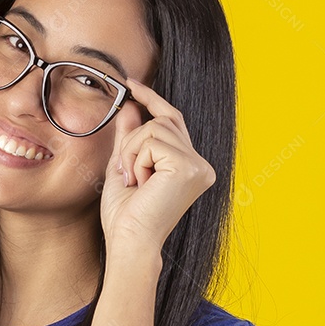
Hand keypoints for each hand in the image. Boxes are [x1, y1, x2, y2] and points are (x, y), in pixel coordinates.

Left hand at [99, 77, 216, 255]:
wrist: (128, 241)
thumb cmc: (125, 215)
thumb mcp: (124, 167)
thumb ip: (130, 138)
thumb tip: (131, 108)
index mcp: (190, 166)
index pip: (172, 121)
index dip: (152, 99)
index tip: (131, 84)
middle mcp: (201, 164)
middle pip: (162, 121)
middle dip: (132, 141)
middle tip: (123, 171)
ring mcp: (198, 165)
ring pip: (154, 128)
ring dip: (131, 153)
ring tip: (132, 181)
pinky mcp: (188, 167)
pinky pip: (152, 141)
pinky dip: (135, 159)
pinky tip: (138, 182)